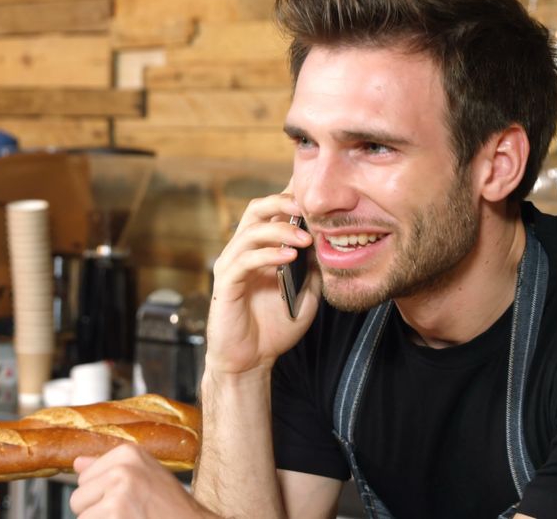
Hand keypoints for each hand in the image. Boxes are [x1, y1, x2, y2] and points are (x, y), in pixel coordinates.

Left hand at [69, 444, 210, 518]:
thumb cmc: (173, 509)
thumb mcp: (146, 477)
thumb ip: (108, 468)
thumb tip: (77, 463)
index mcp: (128, 453)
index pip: (85, 477)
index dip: (102, 496)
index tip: (130, 500)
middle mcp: (123, 468)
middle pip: (78, 498)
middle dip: (98, 512)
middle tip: (130, 514)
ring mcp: (119, 491)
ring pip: (82, 517)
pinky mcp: (115, 512)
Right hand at [206, 193, 321, 375]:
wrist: (251, 360)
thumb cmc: (275, 328)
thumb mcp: (307, 294)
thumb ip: (314, 268)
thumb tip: (331, 243)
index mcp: (261, 249)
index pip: (273, 212)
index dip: (291, 197)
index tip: (318, 195)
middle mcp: (243, 250)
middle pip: (257, 209)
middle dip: (283, 202)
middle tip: (309, 207)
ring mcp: (232, 265)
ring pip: (251, 230)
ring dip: (281, 231)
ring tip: (306, 240)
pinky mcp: (226, 283)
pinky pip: (244, 260)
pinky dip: (268, 254)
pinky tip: (289, 258)